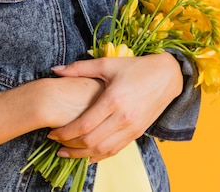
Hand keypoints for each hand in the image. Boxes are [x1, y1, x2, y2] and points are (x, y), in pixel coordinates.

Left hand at [47, 53, 182, 161]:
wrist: (167, 76)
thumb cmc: (135, 67)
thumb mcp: (107, 64)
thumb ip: (80, 68)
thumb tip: (55, 70)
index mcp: (114, 99)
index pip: (84, 124)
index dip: (65, 132)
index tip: (52, 132)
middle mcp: (123, 118)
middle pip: (91, 141)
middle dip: (70, 146)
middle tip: (55, 143)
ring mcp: (132, 128)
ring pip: (103, 150)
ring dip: (82, 155)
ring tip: (66, 153)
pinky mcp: (137, 133)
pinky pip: (115, 151)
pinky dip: (99, 156)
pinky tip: (87, 155)